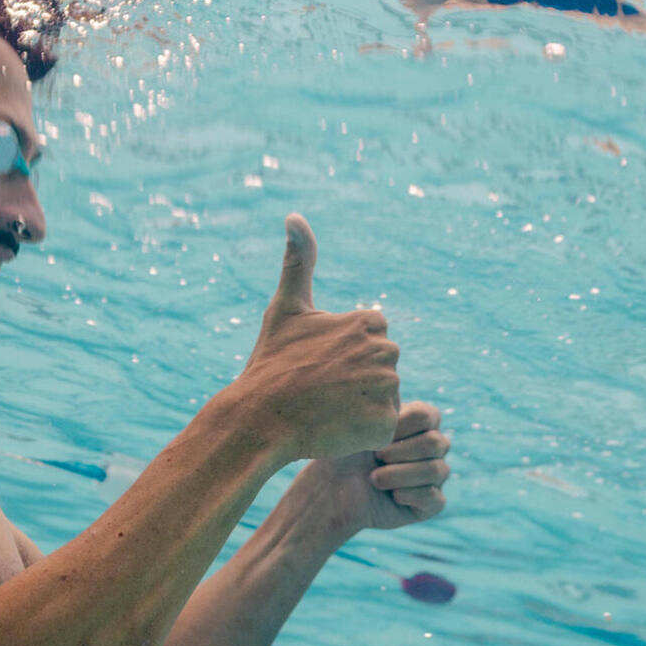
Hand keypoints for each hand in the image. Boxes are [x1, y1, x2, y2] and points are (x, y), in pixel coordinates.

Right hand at [238, 215, 401, 462]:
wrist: (258, 418)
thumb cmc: (271, 362)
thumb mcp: (285, 308)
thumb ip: (298, 261)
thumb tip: (294, 215)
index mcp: (369, 321)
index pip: (372, 341)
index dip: (344, 354)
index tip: (319, 361)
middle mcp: (386, 350)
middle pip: (380, 369)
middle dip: (355, 380)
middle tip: (319, 388)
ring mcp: (387, 388)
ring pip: (381, 398)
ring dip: (358, 405)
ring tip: (325, 407)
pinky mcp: (384, 423)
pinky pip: (381, 427)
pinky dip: (362, 430)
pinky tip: (336, 426)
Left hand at [308, 401, 451, 532]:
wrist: (331, 491)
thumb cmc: (344, 453)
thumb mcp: (359, 423)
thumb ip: (381, 402)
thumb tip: (390, 373)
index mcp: (420, 424)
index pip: (429, 415)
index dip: (403, 426)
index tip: (377, 434)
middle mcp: (433, 448)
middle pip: (436, 443)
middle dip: (401, 452)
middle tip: (374, 457)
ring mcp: (434, 476)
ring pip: (438, 470)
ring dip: (400, 474)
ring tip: (373, 478)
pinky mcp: (430, 504)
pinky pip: (435, 498)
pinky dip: (411, 495)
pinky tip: (391, 495)